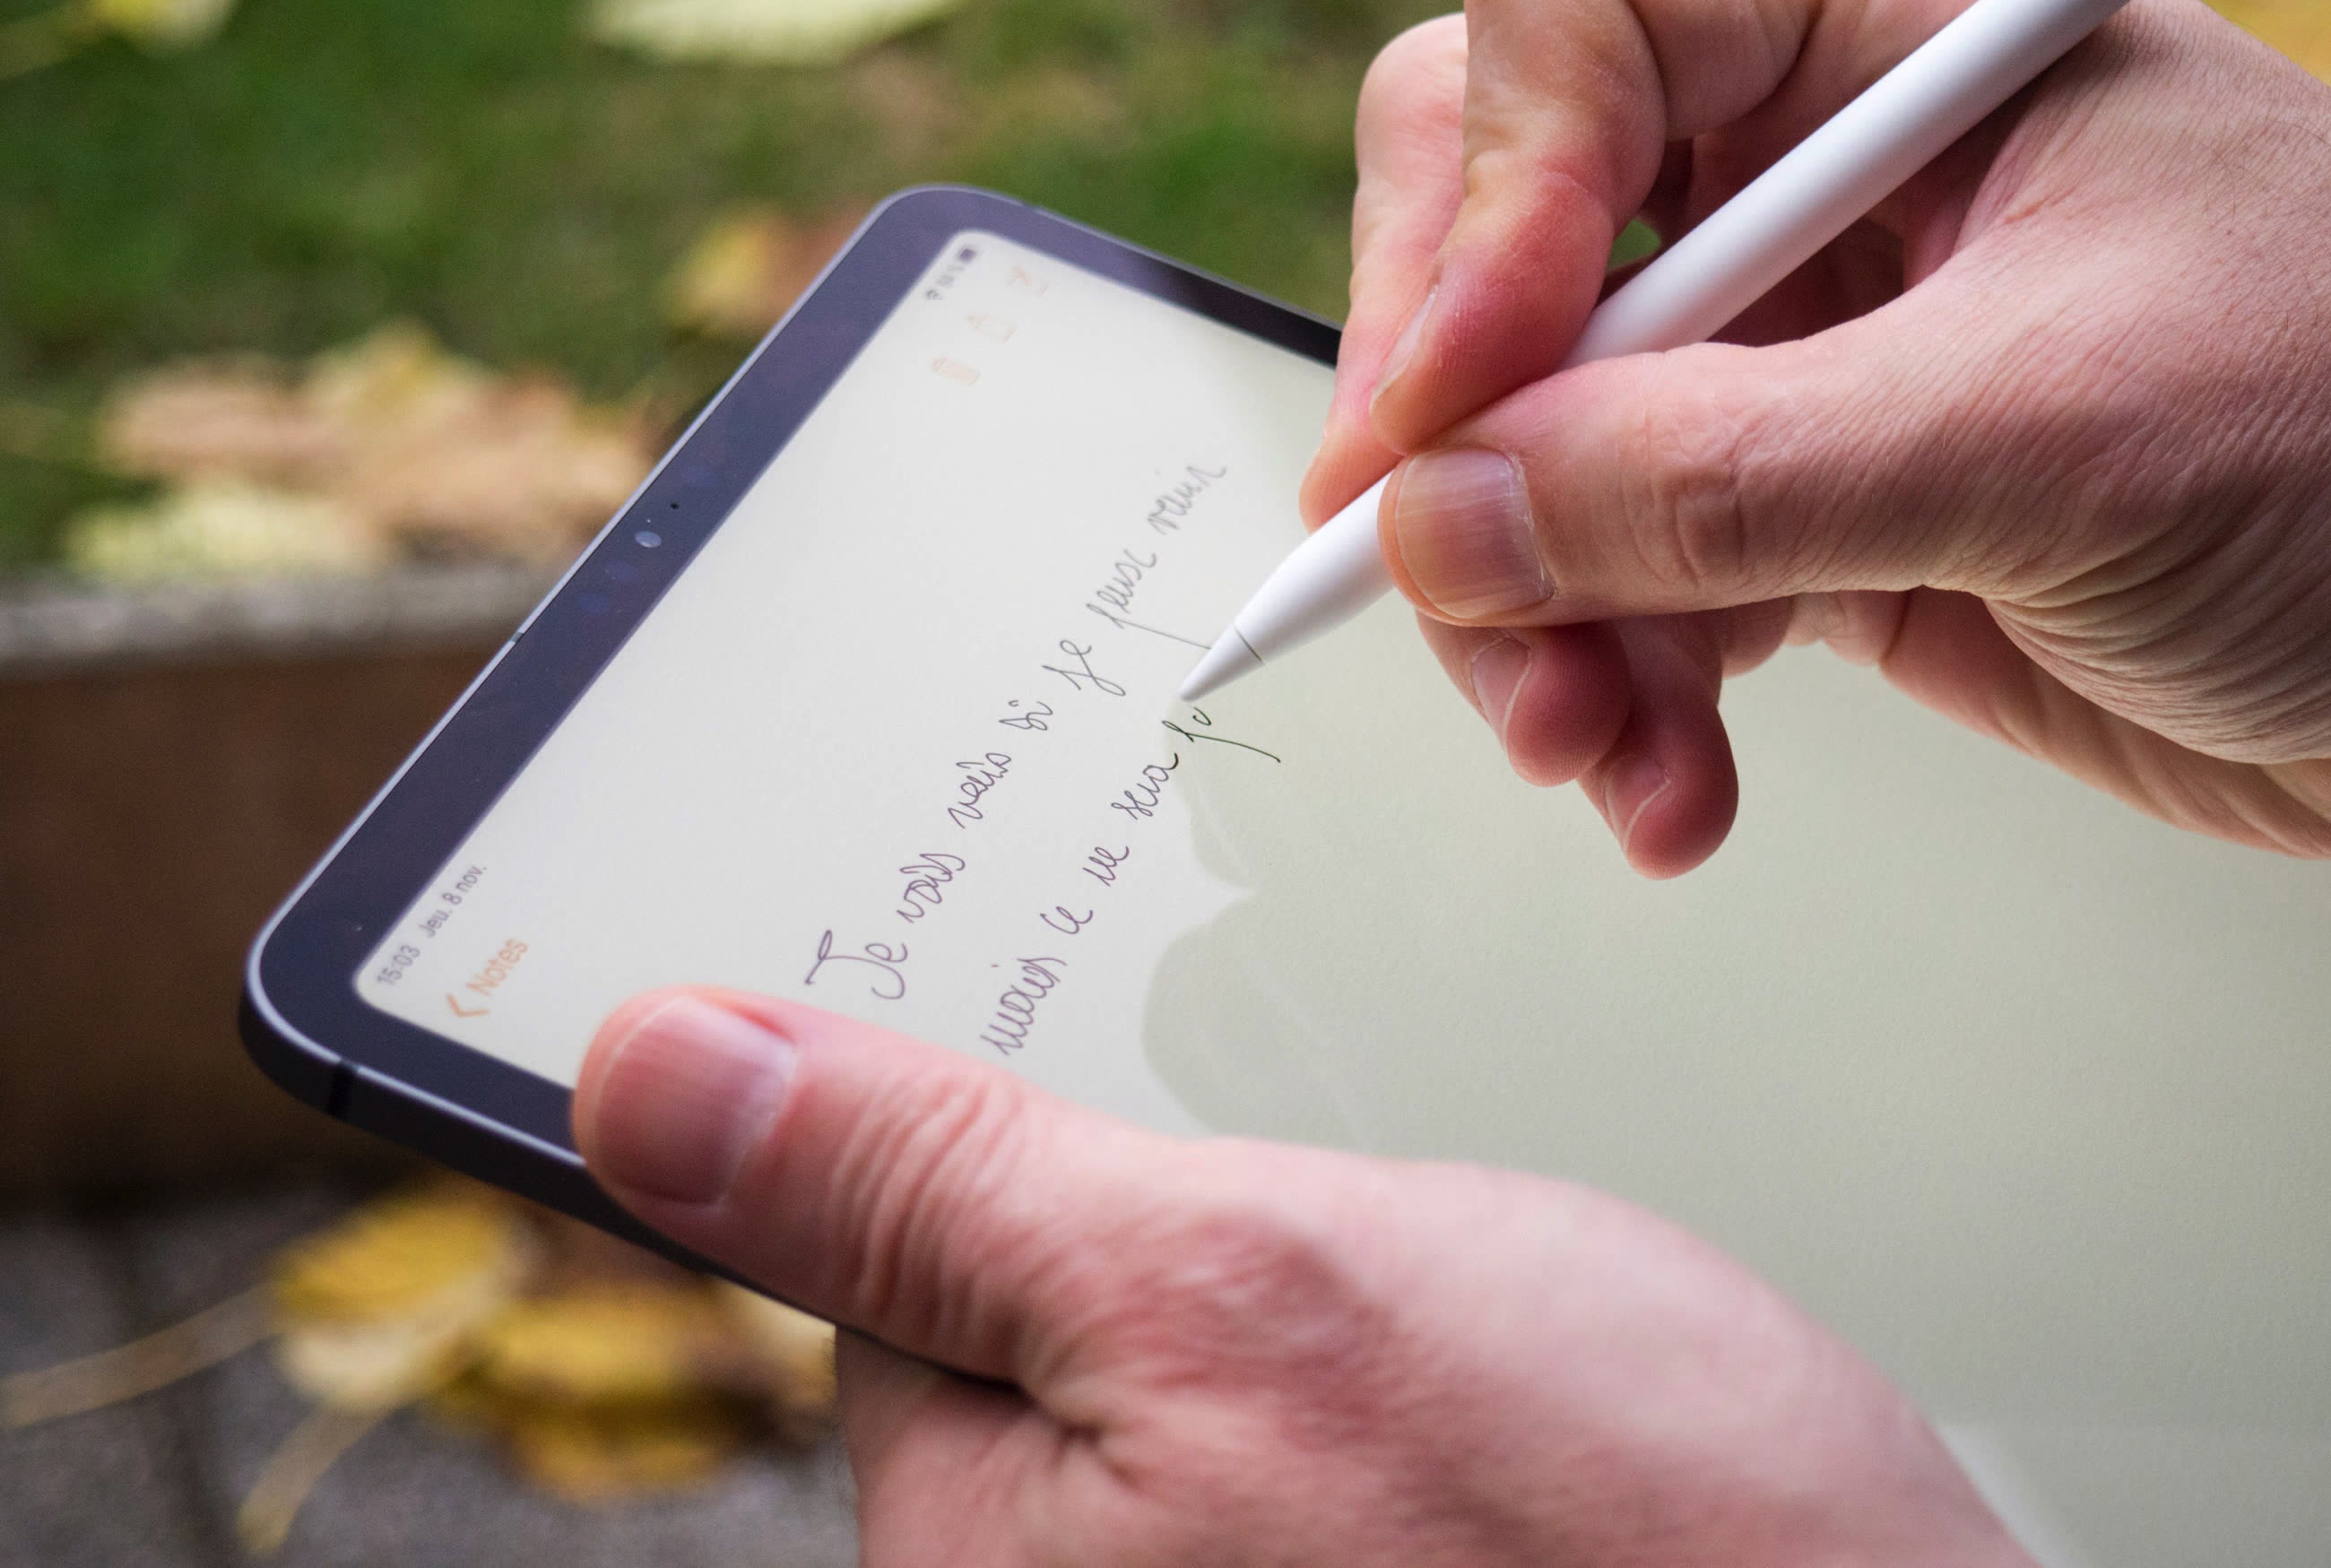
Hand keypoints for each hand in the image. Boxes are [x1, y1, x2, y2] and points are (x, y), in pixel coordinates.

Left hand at [576, 988, 2033, 1566]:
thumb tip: (646, 1081)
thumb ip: (932, 1190)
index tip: (978, 916)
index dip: (925, 1067)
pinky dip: (1329, 1253)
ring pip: (1159, 1291)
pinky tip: (1448, 1268)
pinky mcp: (1351, 1543)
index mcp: (976, 1540)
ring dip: (1252, 1183)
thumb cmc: (1615, 1550)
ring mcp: (1218, 1566)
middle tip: (1266, 1067)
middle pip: (1008, 1263)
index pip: (856, 1241)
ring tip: (1387, 1191)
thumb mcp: (1231, 1299)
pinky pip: (1272, 1346)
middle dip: (1121, 1138)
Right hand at [1307, 0, 2330, 876]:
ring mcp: (1793, 348)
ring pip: (1527, 449)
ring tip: (1592, 746)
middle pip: (1496, 242)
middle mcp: (1814, 167)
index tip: (1454, 408)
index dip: (1481, 205)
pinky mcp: (1793, 507)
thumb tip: (1441, 519)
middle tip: (1459, 591)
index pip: (1574, 26)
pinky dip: (1614, 693)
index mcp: (1892, 25)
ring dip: (1529, 619)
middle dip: (1465, 445)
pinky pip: (1614, 582)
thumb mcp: (2040, 436)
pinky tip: (1670, 785)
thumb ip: (1716, 479)